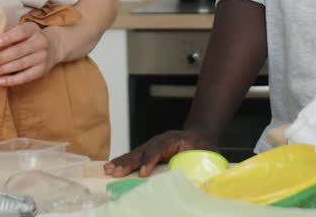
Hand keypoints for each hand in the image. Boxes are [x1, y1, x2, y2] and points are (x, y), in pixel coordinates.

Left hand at [0, 22, 59, 86]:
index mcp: (33, 29)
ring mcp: (42, 57)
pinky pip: (25, 77)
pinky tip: (0, 81)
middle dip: (0, 58)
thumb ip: (9, 35)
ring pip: (20, 65)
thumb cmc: (30, 38)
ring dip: (2, 70)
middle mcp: (40, 42)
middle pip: (18, 51)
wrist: (54, 47)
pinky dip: (11, 80)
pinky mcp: (42, 70)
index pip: (20, 32)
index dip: (7, 37)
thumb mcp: (24, 31)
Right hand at [103, 130, 217, 176]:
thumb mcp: (206, 152)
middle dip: (129, 162)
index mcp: (173, 139)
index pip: (159, 148)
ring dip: (121, 162)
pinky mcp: (147, 152)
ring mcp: (151, 145)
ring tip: (109, 170)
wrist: (198, 135)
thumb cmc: (202, 145)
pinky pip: (133, 157)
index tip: (144, 173)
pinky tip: (110, 168)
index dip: (150, 160)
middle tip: (116, 172)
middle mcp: (159, 141)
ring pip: (134, 154)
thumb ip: (202, 162)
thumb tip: (204, 179)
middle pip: (142, 150)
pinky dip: (122, 162)